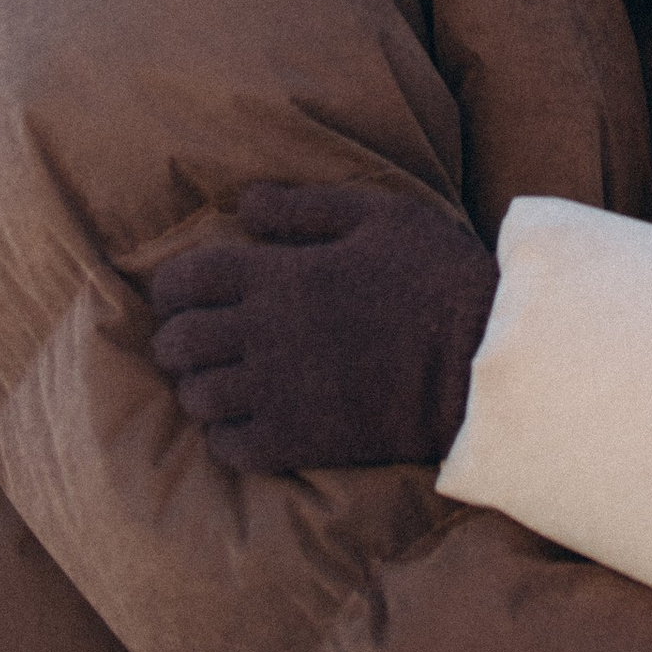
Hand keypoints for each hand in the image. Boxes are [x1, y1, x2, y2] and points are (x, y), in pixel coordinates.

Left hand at [147, 181, 496, 472]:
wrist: (481, 361)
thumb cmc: (436, 277)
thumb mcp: (378, 216)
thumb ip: (304, 208)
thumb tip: (243, 202)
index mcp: (279, 275)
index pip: (186, 280)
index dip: (170, 288)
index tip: (179, 296)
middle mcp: (266, 334)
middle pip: (180, 342)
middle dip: (175, 341)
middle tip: (191, 344)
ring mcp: (281, 392)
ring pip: (199, 398)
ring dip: (199, 389)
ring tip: (219, 385)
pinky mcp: (302, 440)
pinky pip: (233, 448)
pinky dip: (226, 438)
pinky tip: (245, 425)